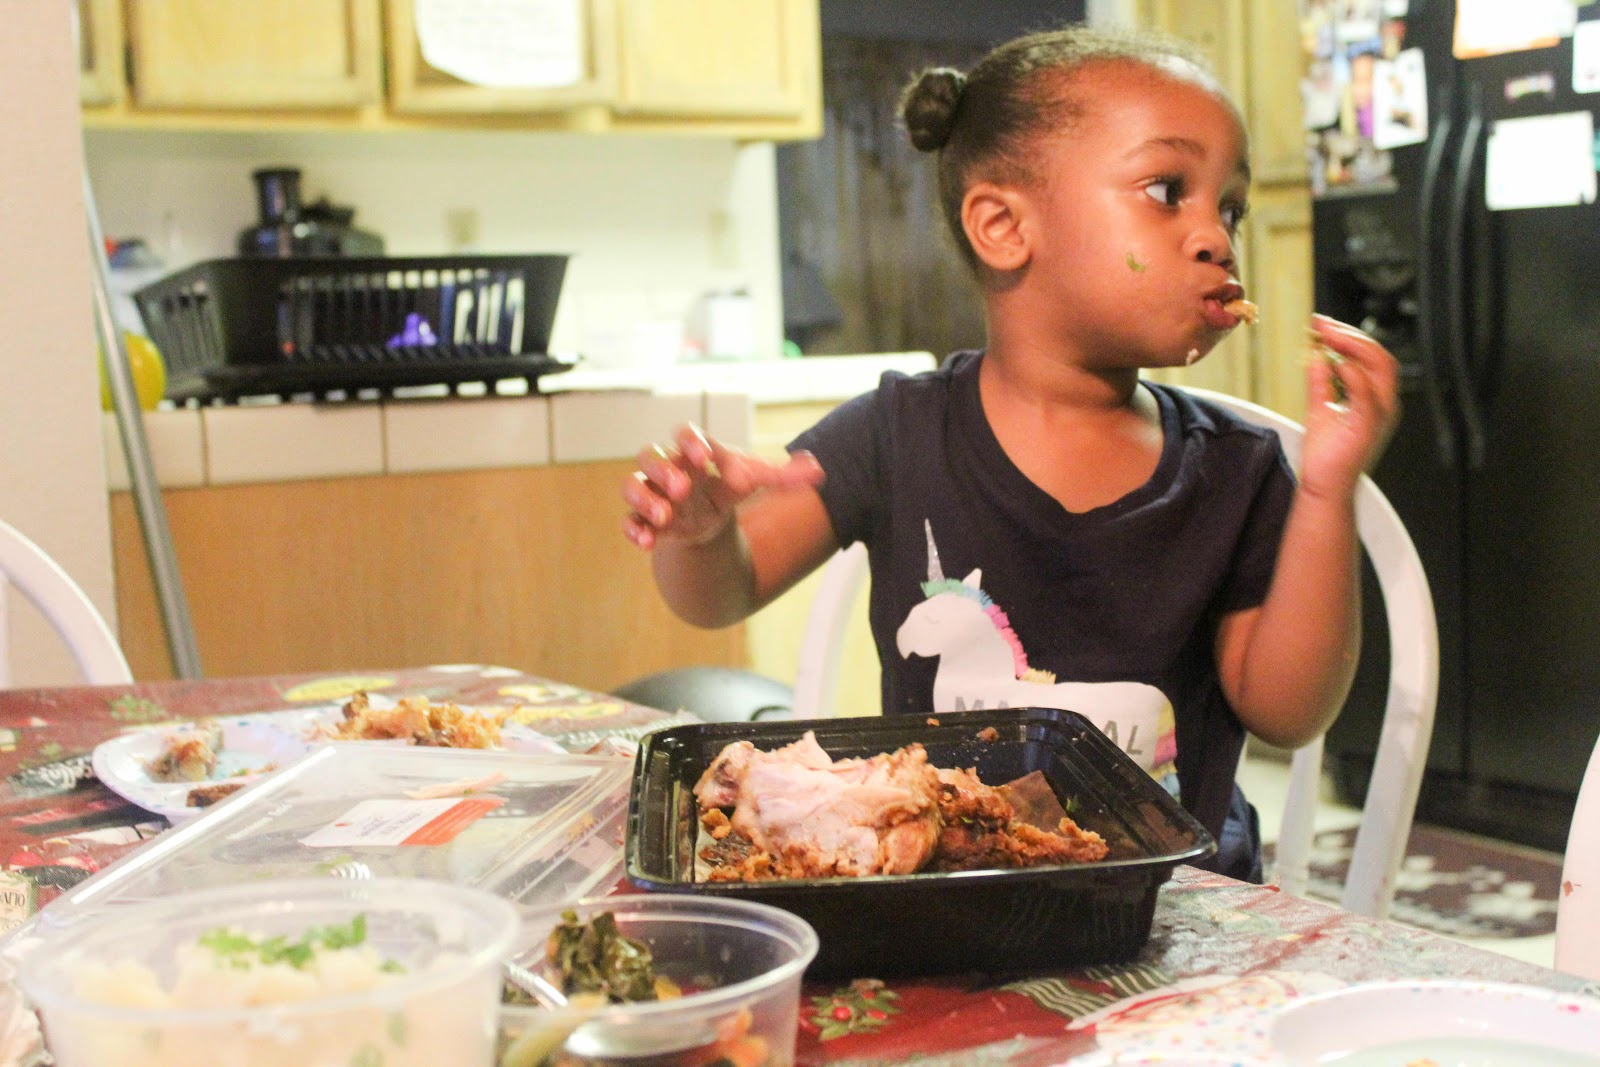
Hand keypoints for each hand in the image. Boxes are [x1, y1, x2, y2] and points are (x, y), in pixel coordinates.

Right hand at [621, 424, 825, 549]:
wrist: (707, 518)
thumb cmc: (727, 488)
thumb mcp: (755, 480)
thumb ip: (783, 477)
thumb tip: (818, 471)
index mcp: (693, 451)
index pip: (685, 435)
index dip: (691, 442)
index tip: (705, 457)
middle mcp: (667, 468)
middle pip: (650, 455)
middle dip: (664, 470)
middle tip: (684, 488)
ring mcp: (652, 494)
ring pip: (633, 485)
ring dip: (646, 499)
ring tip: (665, 517)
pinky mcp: (644, 521)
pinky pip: (629, 520)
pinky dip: (634, 529)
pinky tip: (646, 542)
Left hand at [1299, 314, 1399, 502]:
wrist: (1323, 486)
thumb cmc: (1326, 455)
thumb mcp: (1320, 407)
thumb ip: (1320, 381)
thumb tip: (1316, 354)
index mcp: (1375, 399)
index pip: (1372, 357)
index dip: (1350, 336)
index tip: (1322, 324)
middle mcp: (1384, 404)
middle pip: (1381, 357)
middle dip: (1351, 334)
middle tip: (1322, 324)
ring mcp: (1379, 415)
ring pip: (1380, 368)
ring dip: (1352, 346)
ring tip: (1326, 335)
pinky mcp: (1367, 427)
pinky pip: (1367, 395)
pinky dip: (1352, 374)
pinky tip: (1333, 361)